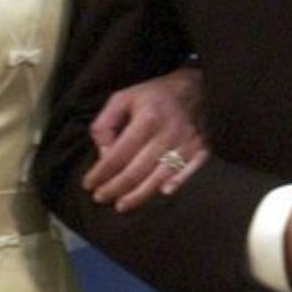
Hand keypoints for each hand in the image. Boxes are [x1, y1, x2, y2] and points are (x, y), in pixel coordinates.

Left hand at [83, 65, 206, 211]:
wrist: (197, 86)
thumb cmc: (154, 95)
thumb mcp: (123, 98)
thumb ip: (106, 124)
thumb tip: (103, 155)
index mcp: (147, 119)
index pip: (118, 155)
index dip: (100, 173)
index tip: (88, 184)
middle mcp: (168, 133)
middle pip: (137, 171)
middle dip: (115, 188)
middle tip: (100, 198)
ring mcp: (188, 143)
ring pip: (159, 178)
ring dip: (138, 196)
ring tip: (121, 205)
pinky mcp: (203, 150)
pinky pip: (190, 172)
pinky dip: (177, 184)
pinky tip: (162, 194)